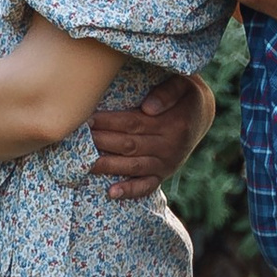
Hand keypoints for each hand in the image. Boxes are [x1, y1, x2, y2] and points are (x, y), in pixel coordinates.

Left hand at [88, 70, 211, 200]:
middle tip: (75, 139)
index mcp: (173, 123)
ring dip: (106, 166)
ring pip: (131, 166)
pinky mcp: (163, 174)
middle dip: (100, 142)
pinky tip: (111, 193)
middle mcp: (169, 146)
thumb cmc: (185, 92)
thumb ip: (167, 91)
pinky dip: (129, 191)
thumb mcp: (183, 83)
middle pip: (127, 145)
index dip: (108, 122)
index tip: (86, 118)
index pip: (133, 123)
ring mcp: (166, 163)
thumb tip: (148, 108)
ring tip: (82, 163)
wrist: (201, 114)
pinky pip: (146, 186)